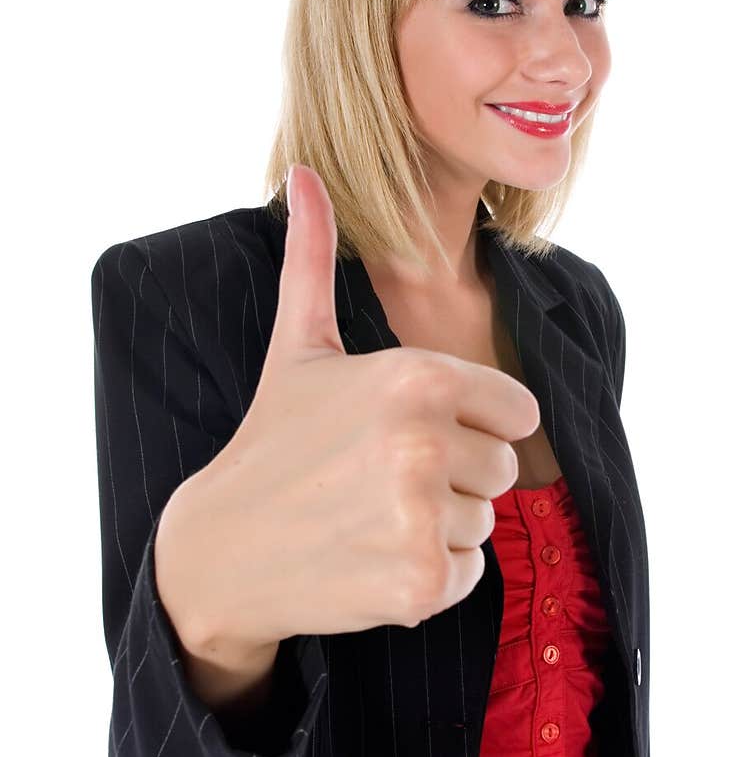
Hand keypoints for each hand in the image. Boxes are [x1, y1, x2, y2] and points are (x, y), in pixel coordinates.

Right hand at [165, 163, 540, 644]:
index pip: (517, 410)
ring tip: (370, 518)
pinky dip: (430, 578)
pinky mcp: (421, 582)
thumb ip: (315, 258)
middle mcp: (423, 441)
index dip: (471, 423)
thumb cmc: (272, 441)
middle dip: (455, 477)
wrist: (222, 550)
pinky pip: (470, 575)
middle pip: (503, 469)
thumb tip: (306, 174)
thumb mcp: (298, 347)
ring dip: (440, 527)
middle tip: (380, 481)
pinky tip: (373, 559)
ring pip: (485, 523)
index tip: (412, 435)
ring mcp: (421, 515)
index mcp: (414, 375)